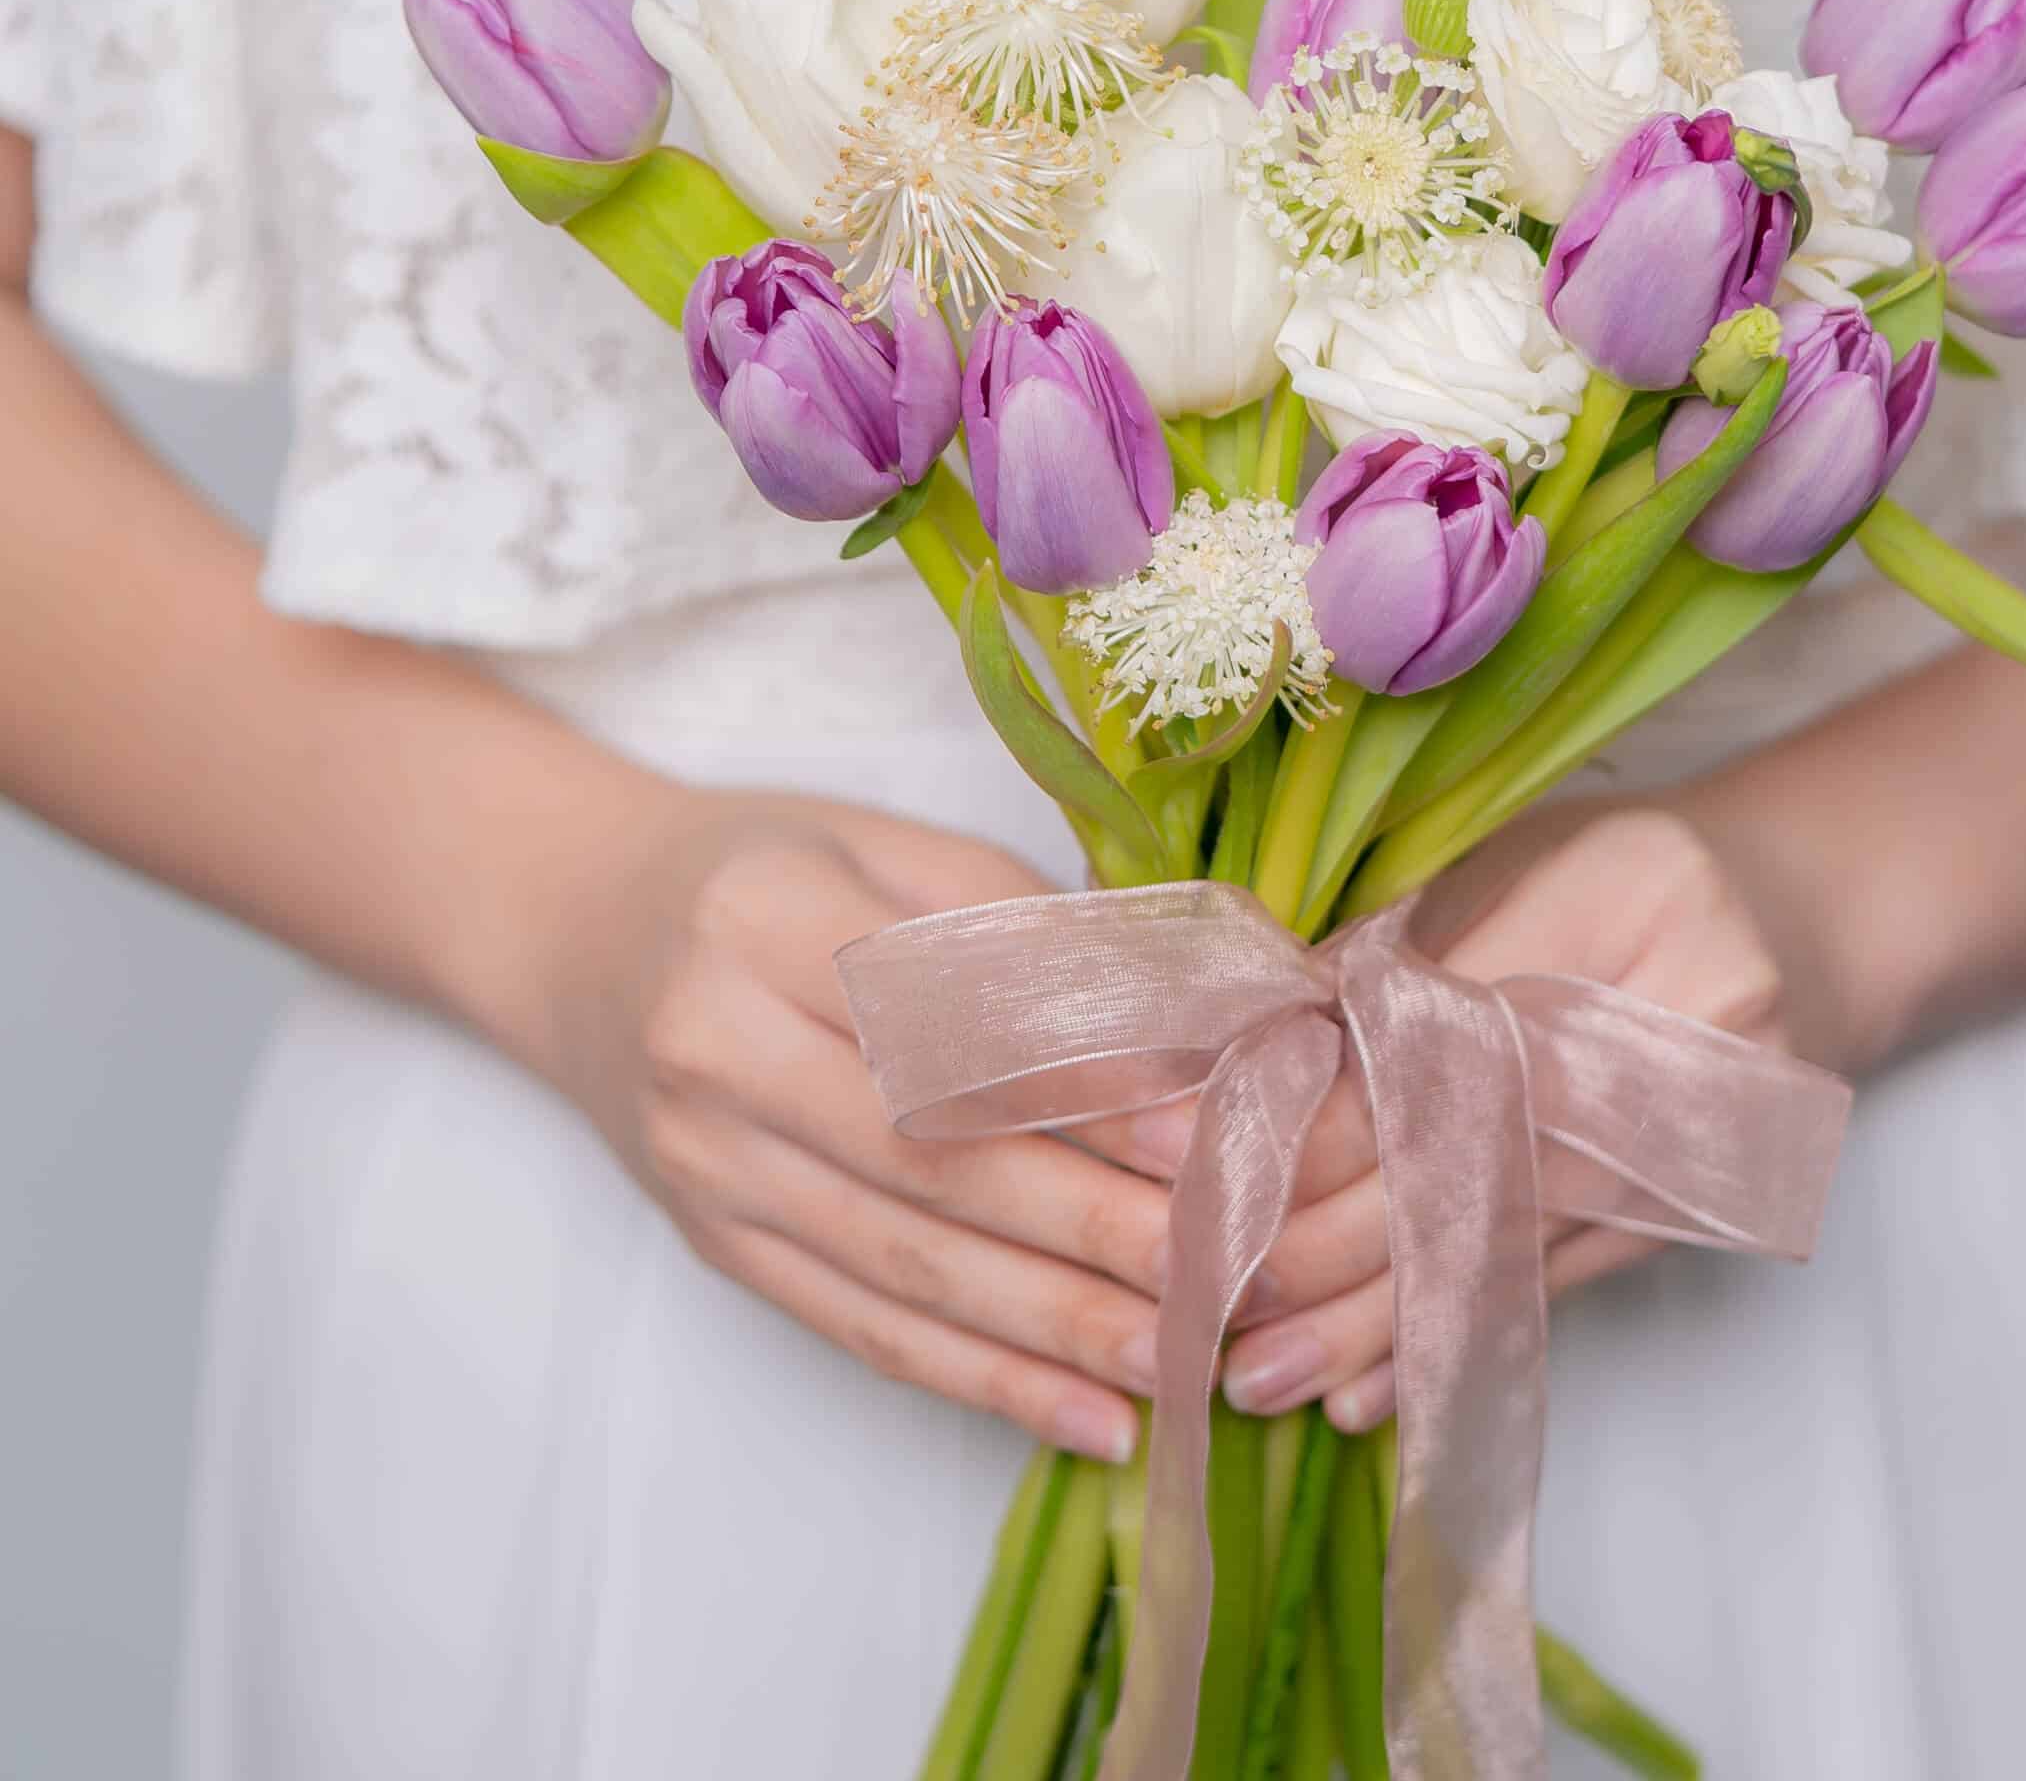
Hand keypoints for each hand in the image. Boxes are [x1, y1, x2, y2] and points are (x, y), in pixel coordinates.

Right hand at [519, 790, 1174, 1461]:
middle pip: (930, 1157)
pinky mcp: (718, 1245)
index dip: (1082, 1082)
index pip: (948, 1019)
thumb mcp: (878, 845)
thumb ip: (1014, 922)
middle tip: (1220, 1261)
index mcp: (767, 919)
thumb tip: (1179, 1024)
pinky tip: (1086, 1415)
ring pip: (905, 1265)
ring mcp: (708, 1164)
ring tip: (1179, 1355)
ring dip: (1052, 1325)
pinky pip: (861, 1327)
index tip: (1201, 1129)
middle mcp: (720, 1049)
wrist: (570, 926)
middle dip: (1088, 1223)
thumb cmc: (761, 870)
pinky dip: (981, 1380)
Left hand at [1193, 809, 1789, 1432]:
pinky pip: (1557, 1286)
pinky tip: (1370, 1391)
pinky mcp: (1698, 1213)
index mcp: (1627, 898)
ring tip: (1260, 1376)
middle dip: (1325, 1232)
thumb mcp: (1513, 858)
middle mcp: (1688, 1024)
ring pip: (1511, 1241)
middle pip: (1478, 1154)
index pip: (1442, 1037)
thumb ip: (1391, 945)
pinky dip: (1455, 1339)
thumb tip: (1245, 1046)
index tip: (1186, 1155)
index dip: (1309, 1109)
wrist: (1806, 922)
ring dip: (1377, 1322)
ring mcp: (1707, 1133)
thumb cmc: (1630, 874)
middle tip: (1198, 1288)